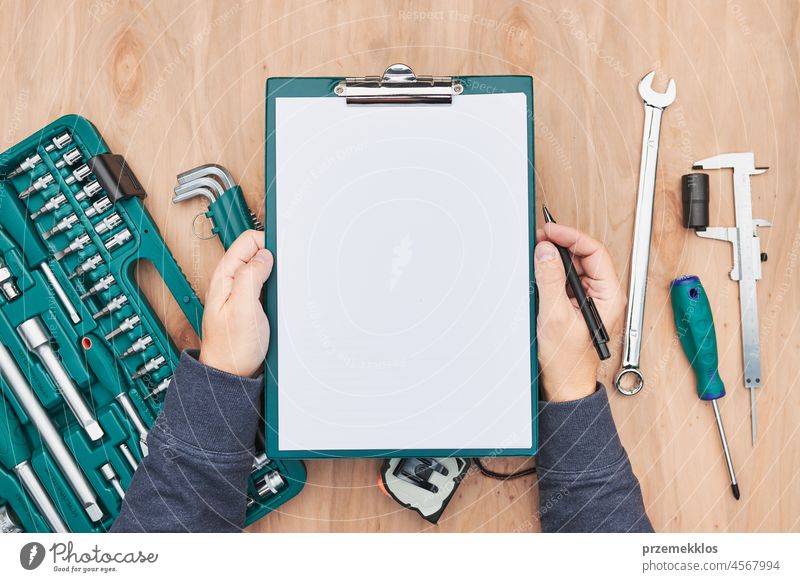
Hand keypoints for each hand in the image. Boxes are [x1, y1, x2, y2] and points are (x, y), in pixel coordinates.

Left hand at [199, 230, 273, 377]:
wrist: (231, 374)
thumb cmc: (232, 348)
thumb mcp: (243, 309)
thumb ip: (250, 277)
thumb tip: (263, 256)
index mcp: (225, 276)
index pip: (248, 240)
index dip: (268, 245)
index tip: (281, 260)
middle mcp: (231, 280)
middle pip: (257, 252)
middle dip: (274, 260)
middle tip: (282, 279)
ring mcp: (240, 291)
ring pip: (263, 268)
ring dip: (275, 275)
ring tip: (280, 291)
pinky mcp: (250, 303)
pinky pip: (265, 284)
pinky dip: (275, 287)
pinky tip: (278, 300)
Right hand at [535, 223, 624, 401]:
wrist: (563, 385)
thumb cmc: (569, 361)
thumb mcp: (557, 317)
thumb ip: (551, 281)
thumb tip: (547, 252)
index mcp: (609, 295)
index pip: (594, 252)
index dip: (572, 237)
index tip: (551, 231)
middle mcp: (601, 294)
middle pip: (583, 256)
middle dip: (560, 245)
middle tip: (540, 240)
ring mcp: (587, 299)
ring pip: (571, 267)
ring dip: (553, 259)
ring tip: (536, 254)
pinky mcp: (573, 304)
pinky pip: (562, 280)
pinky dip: (549, 273)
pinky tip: (537, 273)